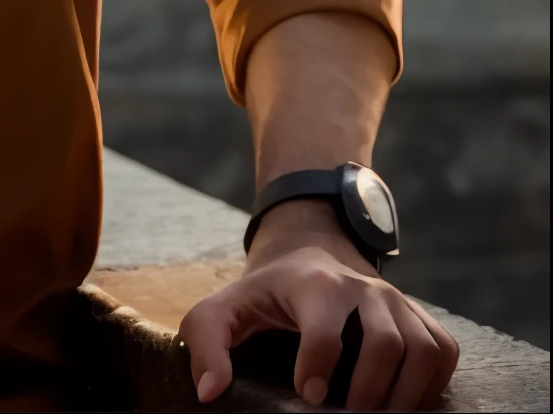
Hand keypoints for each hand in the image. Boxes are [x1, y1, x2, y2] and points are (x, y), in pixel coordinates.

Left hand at [180, 203, 458, 409]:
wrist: (309, 251)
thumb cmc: (267, 292)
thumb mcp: (226, 307)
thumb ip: (206, 342)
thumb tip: (210, 391)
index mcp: (315, 285)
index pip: (325, 330)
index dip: (318, 368)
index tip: (308, 396)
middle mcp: (363, 287)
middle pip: (386, 342)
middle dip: (371, 390)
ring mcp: (396, 300)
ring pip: (422, 348)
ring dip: (406, 394)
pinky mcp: (418, 315)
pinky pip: (443, 349)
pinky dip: (432, 382)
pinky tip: (404, 401)